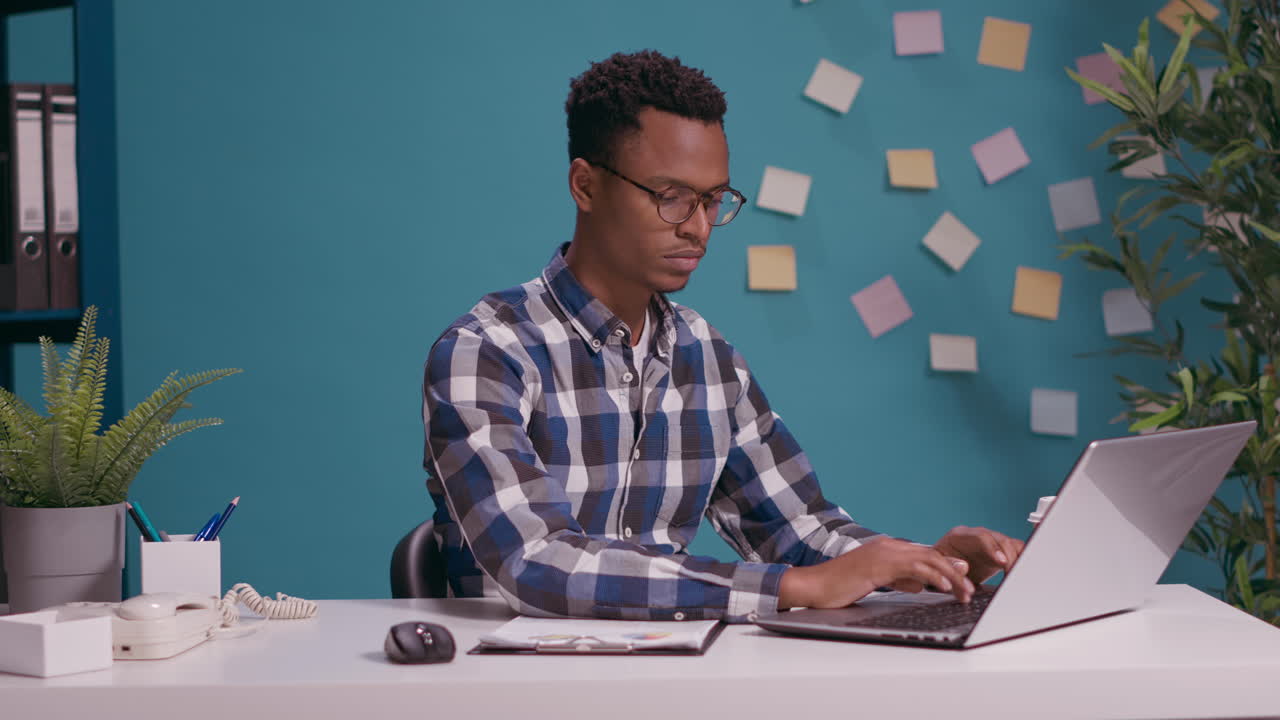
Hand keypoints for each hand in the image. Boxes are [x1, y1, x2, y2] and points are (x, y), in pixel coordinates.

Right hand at [778, 537, 974, 609]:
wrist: (814, 586)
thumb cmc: (839, 586)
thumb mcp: (874, 582)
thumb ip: (897, 579)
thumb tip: (918, 584)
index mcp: (887, 549)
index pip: (924, 555)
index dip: (947, 567)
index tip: (963, 579)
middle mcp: (887, 546)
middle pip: (930, 555)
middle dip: (955, 572)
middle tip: (970, 588)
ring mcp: (883, 553)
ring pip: (927, 559)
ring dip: (950, 576)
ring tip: (964, 591)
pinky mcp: (878, 564)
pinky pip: (912, 568)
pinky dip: (932, 576)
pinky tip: (944, 586)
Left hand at [932, 526, 1024, 583]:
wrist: (941, 567)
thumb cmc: (938, 565)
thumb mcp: (939, 566)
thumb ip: (949, 566)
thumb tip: (963, 567)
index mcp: (960, 536)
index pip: (981, 536)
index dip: (993, 548)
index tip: (1001, 562)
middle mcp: (977, 536)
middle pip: (1000, 539)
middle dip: (1009, 555)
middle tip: (1012, 572)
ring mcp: (990, 543)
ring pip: (1010, 544)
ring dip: (1017, 559)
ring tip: (1017, 575)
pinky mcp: (999, 552)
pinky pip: (1015, 551)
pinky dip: (1020, 561)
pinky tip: (1019, 573)